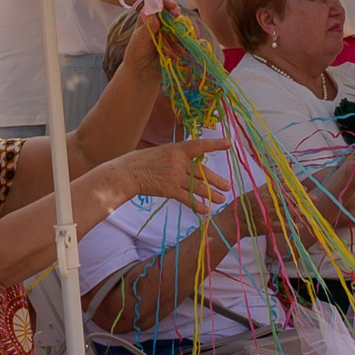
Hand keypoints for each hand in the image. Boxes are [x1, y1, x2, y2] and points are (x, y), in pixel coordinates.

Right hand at [114, 136, 228, 214]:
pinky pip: (188, 198)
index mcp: (176, 149)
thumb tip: (187, 163)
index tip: (228, 144)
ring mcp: (175, 176)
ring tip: (221, 199)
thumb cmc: (139, 162)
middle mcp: (178, 162)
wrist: (126, 173)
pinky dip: (198, 205)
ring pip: (198, 187)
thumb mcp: (159, 152)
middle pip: (202, 172)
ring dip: (211, 194)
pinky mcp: (170, 190)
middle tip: (228, 186)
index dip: (215, 144)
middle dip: (216, 180)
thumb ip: (175, 157)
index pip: (199, 145)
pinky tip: (206, 210)